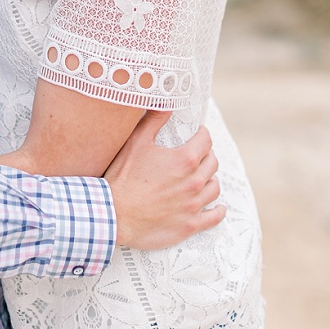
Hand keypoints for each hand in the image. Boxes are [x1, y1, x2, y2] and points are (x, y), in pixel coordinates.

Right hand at [105, 112, 224, 248]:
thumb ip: (154, 120)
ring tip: (201, 179)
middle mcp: (195, 181)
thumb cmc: (122, 178)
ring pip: (214, 187)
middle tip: (195, 157)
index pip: (206, 140)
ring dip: (209, 180)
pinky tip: (217, 207)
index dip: (201, 135)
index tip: (196, 135)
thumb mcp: (137, 142)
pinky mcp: (190, 224)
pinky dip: (217, 210)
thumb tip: (166, 104)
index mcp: (186, 159)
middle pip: (212, 163)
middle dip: (205, 156)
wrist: (112, 215)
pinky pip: (214, 216)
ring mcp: (194, 204)